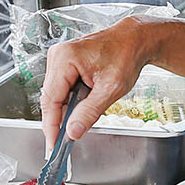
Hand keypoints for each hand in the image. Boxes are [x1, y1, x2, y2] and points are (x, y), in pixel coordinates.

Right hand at [39, 19, 157, 144]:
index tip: (53, 144)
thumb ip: (89, 112)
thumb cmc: (125, 55)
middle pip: (50, 98)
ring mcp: (60, 58)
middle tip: (64, 142)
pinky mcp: (65, 62)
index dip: (51, 125)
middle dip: (57, 120)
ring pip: (55, 94)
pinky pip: (61, 87)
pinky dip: (69, 101)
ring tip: (78, 123)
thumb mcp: (110, 89)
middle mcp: (58, 55)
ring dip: (65, 111)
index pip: (50, 99)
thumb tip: (73, 132)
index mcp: (65, 58)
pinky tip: (80, 109)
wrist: (134, 40)